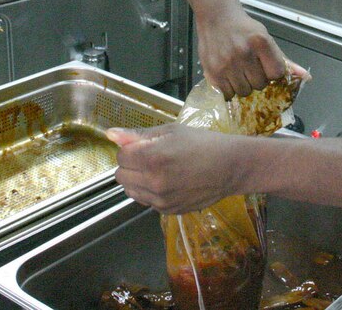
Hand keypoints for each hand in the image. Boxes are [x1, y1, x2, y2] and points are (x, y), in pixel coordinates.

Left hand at [107, 124, 241, 213]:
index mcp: (152, 158)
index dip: (131, 148)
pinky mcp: (167, 211)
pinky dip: (149, 191)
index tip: (146, 145)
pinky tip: (167, 181)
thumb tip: (111, 134)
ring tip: (158, 170)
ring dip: (137, 179)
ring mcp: (160, 200)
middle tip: (150, 157)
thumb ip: (138, 135)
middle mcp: (154, 182)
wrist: (230, 167)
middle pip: (121, 175)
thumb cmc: (202, 143)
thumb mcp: (170, 131)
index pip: (121, 156)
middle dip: (131, 164)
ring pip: (130, 190)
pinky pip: (145, 201)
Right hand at [196, 8, 289, 98]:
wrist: (216, 16)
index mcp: (261, 42)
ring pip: (244, 91)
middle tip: (249, 68)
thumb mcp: (266, 38)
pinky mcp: (212, 72)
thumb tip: (307, 78)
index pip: (277, 73)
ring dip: (243, 85)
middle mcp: (244, 53)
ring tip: (237, 71)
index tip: (265, 66)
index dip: (272, 73)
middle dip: (257, 79)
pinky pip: (227, 94)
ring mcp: (227, 64)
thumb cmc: (243, 28)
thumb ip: (284, 60)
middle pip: (260, 85)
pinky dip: (229, 89)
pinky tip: (228, 76)